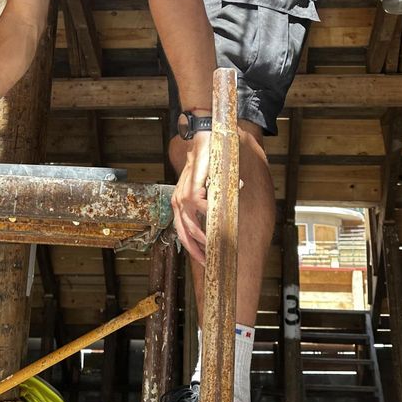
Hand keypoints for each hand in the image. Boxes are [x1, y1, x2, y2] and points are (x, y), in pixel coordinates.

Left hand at [171, 132, 211, 263]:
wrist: (203, 140)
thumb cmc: (206, 165)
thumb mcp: (206, 188)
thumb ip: (211, 203)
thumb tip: (223, 218)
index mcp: (180, 204)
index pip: (183, 231)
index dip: (192, 248)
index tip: (204, 260)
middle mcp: (178, 201)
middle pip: (183, 232)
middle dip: (195, 250)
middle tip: (208, 261)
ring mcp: (183, 194)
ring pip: (189, 222)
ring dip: (201, 237)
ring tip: (213, 246)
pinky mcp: (192, 186)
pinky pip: (198, 205)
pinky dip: (208, 214)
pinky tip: (217, 220)